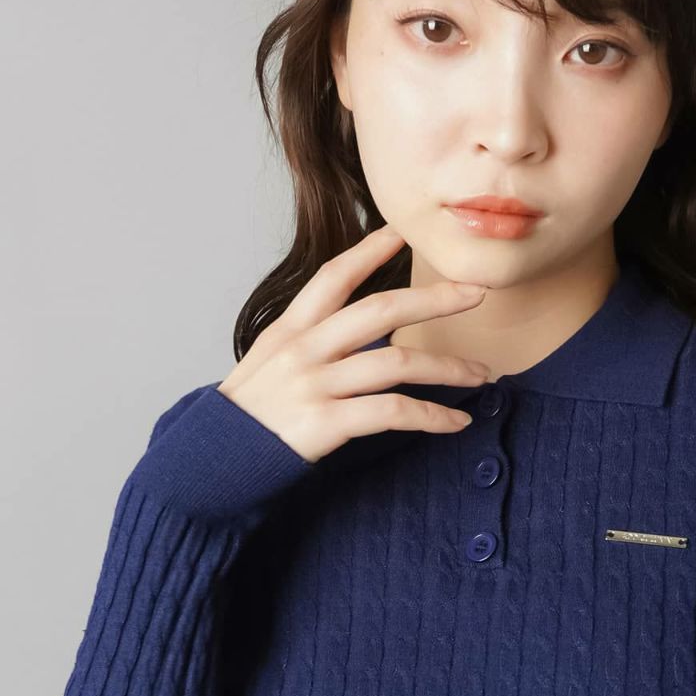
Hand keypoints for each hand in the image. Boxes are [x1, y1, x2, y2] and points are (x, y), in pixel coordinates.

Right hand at [216, 227, 490, 462]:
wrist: (213, 461)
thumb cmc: (248, 416)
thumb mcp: (268, 363)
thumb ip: (307, 343)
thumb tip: (353, 333)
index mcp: (289, 329)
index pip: (334, 277)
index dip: (370, 251)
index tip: (403, 233)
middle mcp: (304, 350)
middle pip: (380, 311)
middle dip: (435, 300)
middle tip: (476, 293)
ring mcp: (315, 385)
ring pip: (397, 363)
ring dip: (448, 368)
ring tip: (482, 375)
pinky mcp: (326, 423)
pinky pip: (394, 413)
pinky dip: (432, 417)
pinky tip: (456, 422)